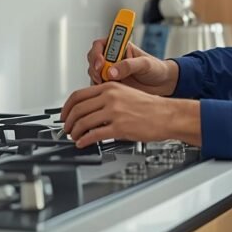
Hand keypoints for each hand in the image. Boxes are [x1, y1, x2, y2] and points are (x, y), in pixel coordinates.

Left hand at [60, 82, 199, 147]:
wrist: (167, 115)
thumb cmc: (149, 107)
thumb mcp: (125, 93)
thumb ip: (106, 98)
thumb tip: (89, 109)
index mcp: (110, 87)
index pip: (78, 95)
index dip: (66, 107)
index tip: (64, 115)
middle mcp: (110, 97)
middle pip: (78, 109)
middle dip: (68, 122)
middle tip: (66, 129)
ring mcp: (114, 112)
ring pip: (83, 122)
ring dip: (74, 132)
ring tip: (74, 137)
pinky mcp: (119, 127)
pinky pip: (94, 135)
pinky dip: (84, 141)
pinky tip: (83, 143)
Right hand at [86, 40, 178, 95]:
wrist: (163, 84)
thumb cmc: (157, 69)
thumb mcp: (145, 64)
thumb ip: (128, 65)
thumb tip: (111, 71)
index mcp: (120, 47)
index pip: (101, 44)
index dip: (97, 52)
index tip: (101, 62)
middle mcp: (113, 58)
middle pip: (93, 59)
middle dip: (94, 68)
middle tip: (102, 76)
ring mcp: (111, 71)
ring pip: (94, 73)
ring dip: (97, 79)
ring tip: (109, 85)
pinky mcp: (111, 84)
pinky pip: (98, 86)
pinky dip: (100, 89)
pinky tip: (110, 92)